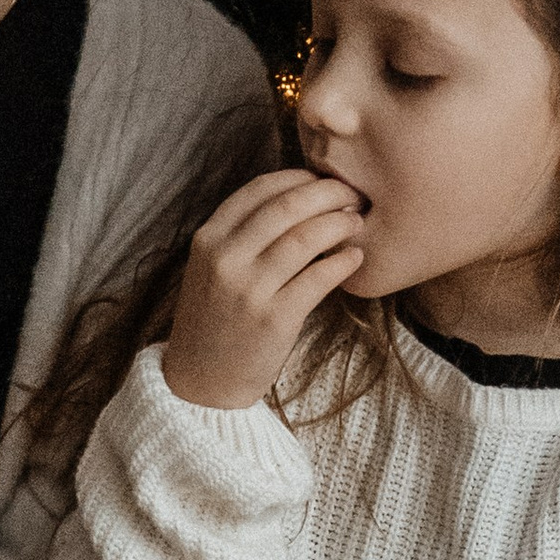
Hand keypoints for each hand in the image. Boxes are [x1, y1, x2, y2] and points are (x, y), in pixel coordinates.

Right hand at [162, 167, 368, 410]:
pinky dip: (342, 262)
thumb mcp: (211, 268)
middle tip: (353, 195)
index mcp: (208, 239)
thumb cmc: (216, 320)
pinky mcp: (274, 319)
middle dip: (327, 193)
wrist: (202, 383)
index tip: (323, 179)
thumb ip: (242, 235)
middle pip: (286, 207)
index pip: (259, 190)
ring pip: (304, 238)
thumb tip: (300, 198)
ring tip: (357, 223)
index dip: (298, 177)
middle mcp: (225, 259)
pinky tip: (354, 258)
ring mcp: (248, 290)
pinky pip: (318, 279)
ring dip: (339, 224)